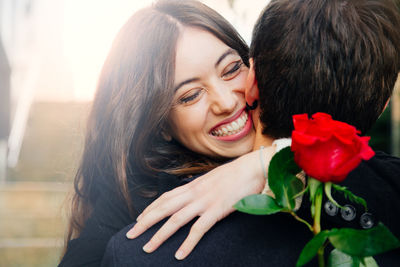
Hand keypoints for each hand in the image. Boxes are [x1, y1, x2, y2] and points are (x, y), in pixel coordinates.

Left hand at [126, 146, 274, 259]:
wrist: (253, 167)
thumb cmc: (236, 174)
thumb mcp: (213, 179)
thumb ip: (201, 189)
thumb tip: (194, 196)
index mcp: (193, 185)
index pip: (165, 197)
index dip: (150, 208)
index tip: (139, 218)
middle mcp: (194, 192)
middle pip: (163, 208)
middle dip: (145, 222)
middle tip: (130, 235)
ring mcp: (204, 201)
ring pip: (175, 220)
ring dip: (159, 235)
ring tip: (147, 248)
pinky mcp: (217, 210)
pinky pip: (198, 229)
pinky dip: (187, 243)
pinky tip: (179, 255)